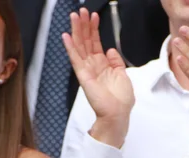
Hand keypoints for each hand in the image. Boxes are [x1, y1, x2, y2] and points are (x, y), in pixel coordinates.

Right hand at [63, 9, 133, 140]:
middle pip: (86, 41)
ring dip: (76, 30)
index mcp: (102, 65)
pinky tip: (66, 36)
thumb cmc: (121, 99)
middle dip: (83, 25)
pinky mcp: (83, 75)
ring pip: (80, 46)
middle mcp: (93, 66)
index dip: (94, 29)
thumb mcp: (122, 75)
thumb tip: (110, 49)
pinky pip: (75, 59)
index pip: (96, 43)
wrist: (118, 114)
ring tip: (74, 16)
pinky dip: (70, 47)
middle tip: (81, 11)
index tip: (94, 16)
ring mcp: (87, 70)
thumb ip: (116, 61)